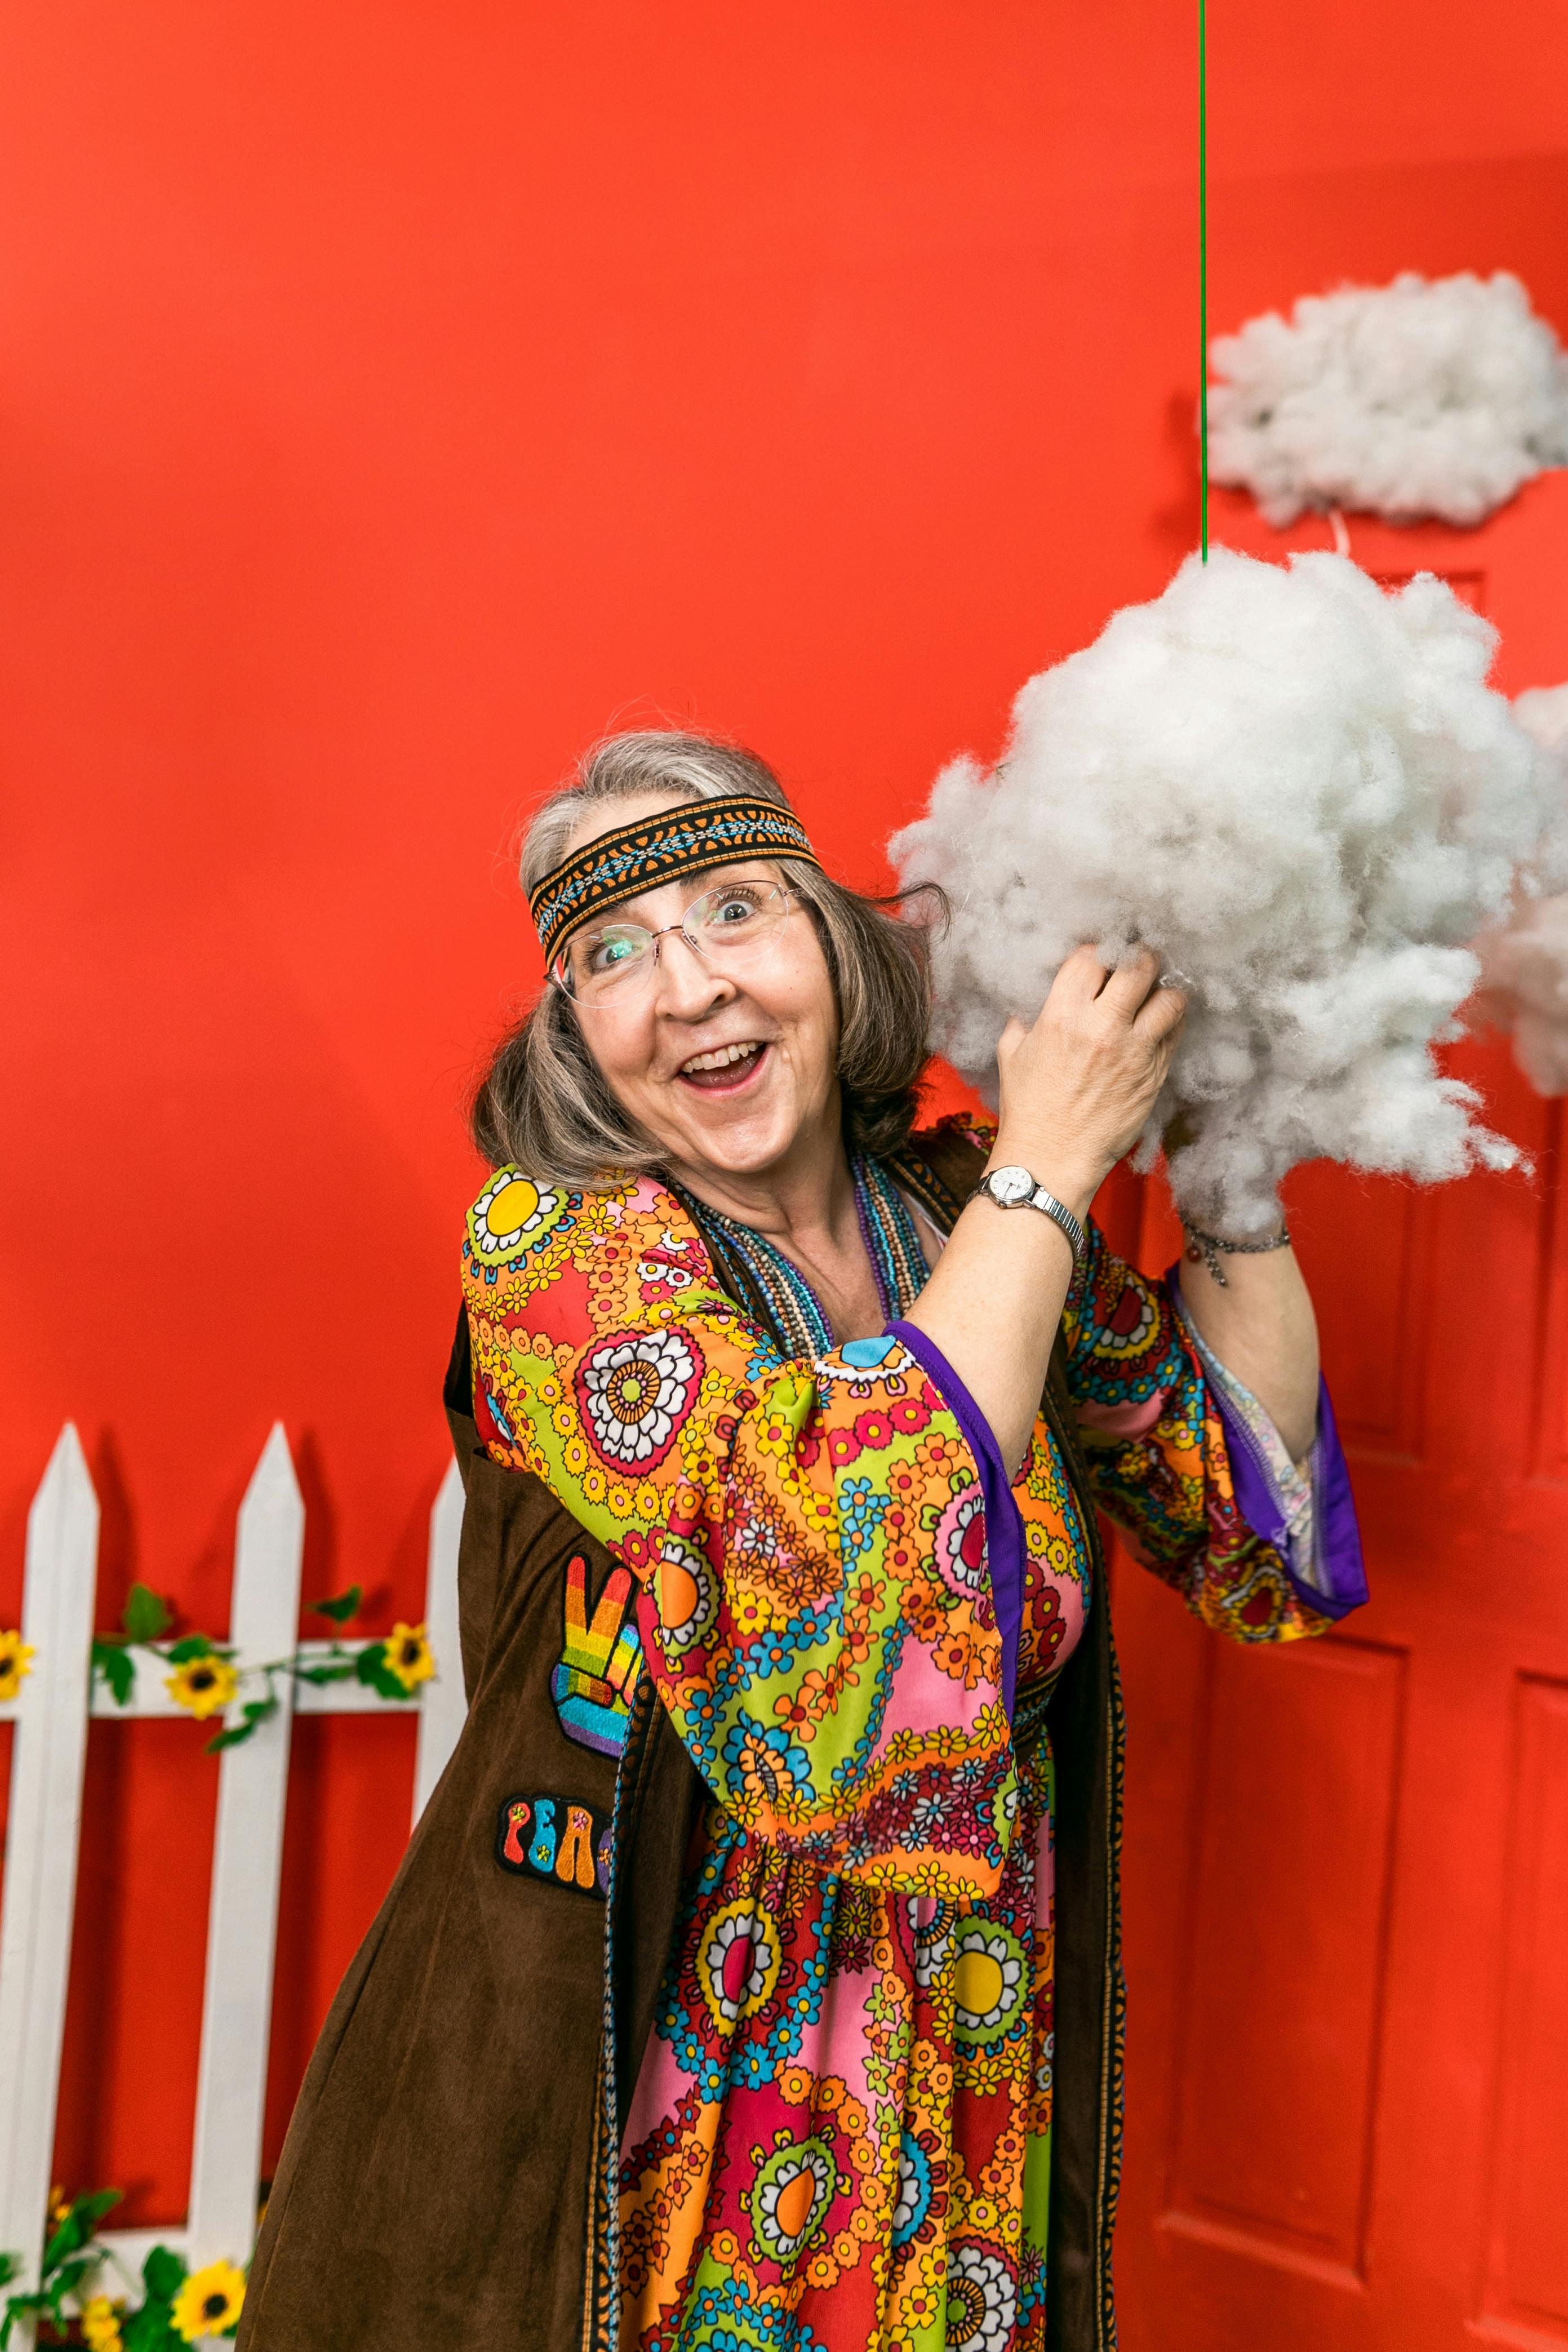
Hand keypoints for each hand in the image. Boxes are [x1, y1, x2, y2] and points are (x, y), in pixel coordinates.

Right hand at [991, 945, 1187, 1212]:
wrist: (1052, 1160)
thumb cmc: (1028, 1110)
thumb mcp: (1012, 1056)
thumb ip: (1023, 1022)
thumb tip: (1029, 1007)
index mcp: (1062, 1016)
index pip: (1092, 956)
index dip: (1099, 949)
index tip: (1102, 955)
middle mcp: (1103, 1028)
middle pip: (1140, 966)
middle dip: (1142, 956)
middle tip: (1141, 959)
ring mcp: (1135, 1052)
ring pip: (1171, 999)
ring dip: (1166, 989)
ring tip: (1158, 990)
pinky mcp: (1154, 1076)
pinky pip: (1176, 1035)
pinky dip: (1172, 1022)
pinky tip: (1162, 1022)